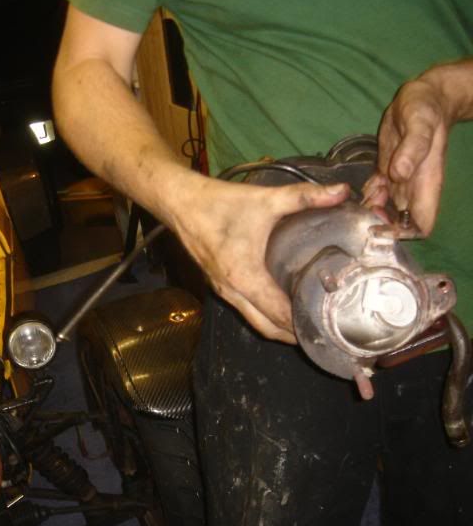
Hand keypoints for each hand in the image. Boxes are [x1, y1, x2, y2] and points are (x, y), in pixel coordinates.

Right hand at [170, 176, 348, 343]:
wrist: (180, 202)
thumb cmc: (220, 204)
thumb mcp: (265, 199)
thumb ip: (305, 196)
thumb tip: (343, 191)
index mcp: (244, 277)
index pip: (279, 313)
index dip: (304, 323)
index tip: (331, 326)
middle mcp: (232, 292)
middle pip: (267, 327)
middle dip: (294, 334)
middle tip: (324, 330)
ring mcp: (222, 291)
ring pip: (254, 321)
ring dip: (279, 327)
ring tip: (308, 322)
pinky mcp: (218, 285)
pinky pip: (245, 309)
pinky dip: (265, 314)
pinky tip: (281, 303)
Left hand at [364, 73, 455, 234]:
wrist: (423, 97)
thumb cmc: (426, 109)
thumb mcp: (419, 124)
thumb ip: (412, 148)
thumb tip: (399, 174)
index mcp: (426, 183)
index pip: (422, 225)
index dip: (403, 234)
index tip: (380, 228)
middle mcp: (413, 187)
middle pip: (399, 223)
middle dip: (379, 224)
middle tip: (360, 212)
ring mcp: (400, 181)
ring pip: (385, 210)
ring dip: (369, 209)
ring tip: (358, 198)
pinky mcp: (387, 171)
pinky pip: (375, 193)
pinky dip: (366, 195)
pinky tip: (359, 187)